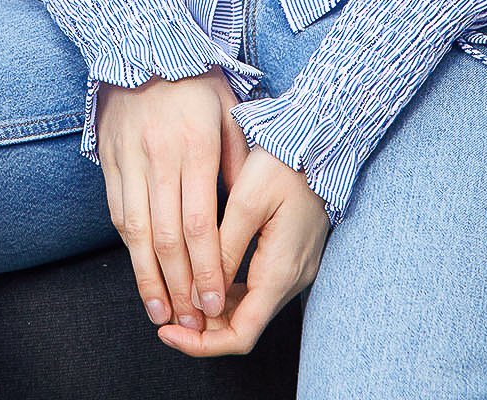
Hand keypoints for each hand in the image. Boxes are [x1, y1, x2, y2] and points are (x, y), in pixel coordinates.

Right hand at [97, 68, 249, 336]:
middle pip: (167, 236)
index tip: (215, 303)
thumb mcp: (228, 112)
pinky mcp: (109, 158)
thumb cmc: (194, 80)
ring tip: (160, 310)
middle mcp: (158, 156)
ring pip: (137, 230)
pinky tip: (140, 269)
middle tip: (191, 323)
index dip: (206, 269)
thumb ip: (237, 162)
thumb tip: (244, 212)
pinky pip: (117, 211)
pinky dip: (129, 246)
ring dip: (148, 276)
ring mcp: (129, 158)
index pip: (200, 224)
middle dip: (180, 286)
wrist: (140, 42)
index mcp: (193, 146)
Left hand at [156, 145, 329, 356]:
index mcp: (280, 271)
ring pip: (248, 307)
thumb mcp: (247, 202)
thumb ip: (223, 250)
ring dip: (213, 308)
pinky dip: (227, 288)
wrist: (321, 142)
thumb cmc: (284, 164)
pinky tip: (203, 273)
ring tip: (177, 293)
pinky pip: (256, 286)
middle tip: (164, 313)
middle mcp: (291, 279)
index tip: (167, 333)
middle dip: (202, 327)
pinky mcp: (290, 256)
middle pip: (243, 326)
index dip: (202, 343)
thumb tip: (199, 298)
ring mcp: (293, 269)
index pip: (241, 334)